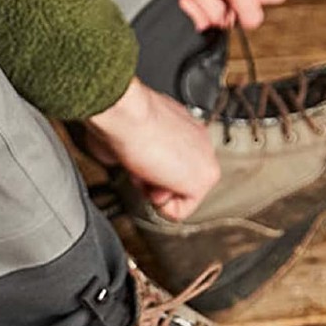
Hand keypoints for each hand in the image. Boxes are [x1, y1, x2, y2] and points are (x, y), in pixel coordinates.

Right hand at [86, 78, 219, 220]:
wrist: (129, 114)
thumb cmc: (123, 118)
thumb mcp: (129, 134)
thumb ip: (136, 148)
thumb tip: (120, 160)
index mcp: (184, 127)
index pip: (171, 163)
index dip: (149, 169)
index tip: (139, 158)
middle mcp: (199, 141)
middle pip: (177, 181)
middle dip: (154, 182)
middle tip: (141, 166)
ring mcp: (204, 160)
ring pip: (180, 196)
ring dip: (155, 191)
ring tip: (145, 169)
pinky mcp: (202, 180)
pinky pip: (179, 212)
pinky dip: (160, 205)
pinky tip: (153, 179)